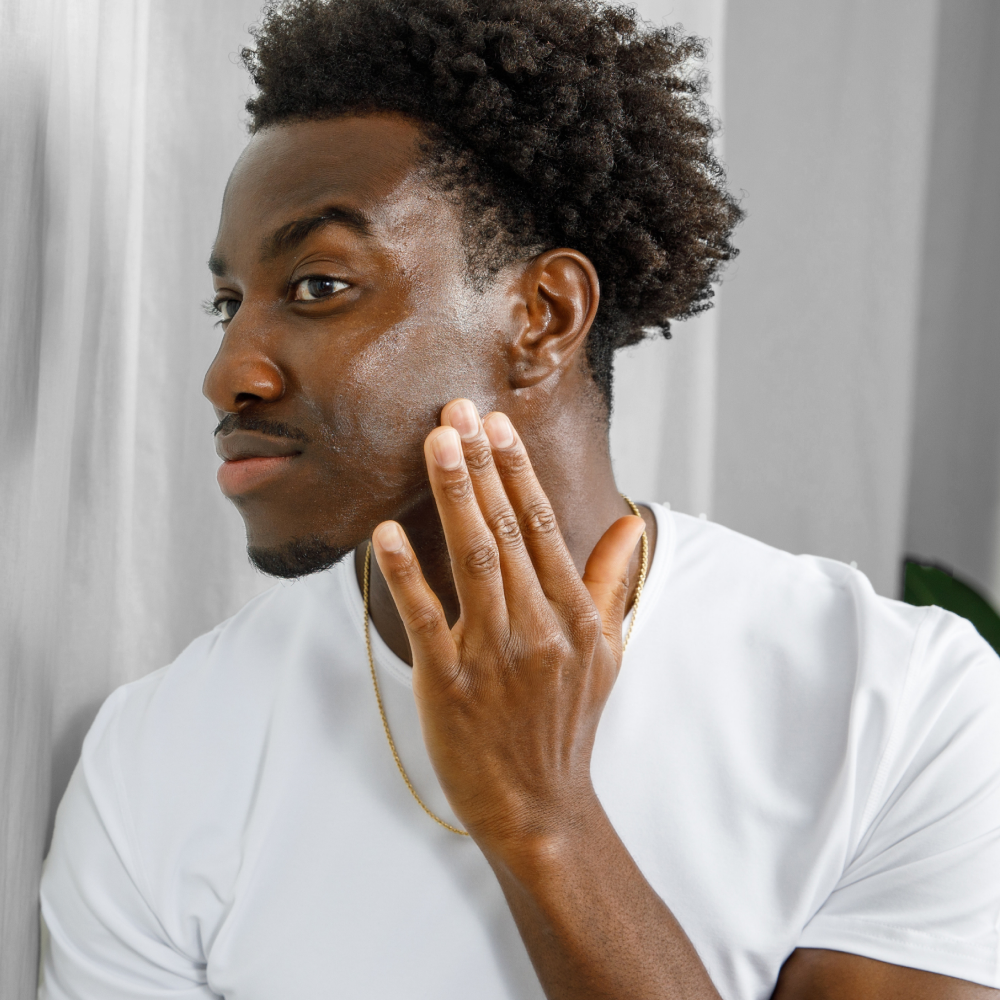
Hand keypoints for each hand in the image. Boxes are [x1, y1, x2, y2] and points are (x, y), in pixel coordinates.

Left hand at [371, 398, 644, 853]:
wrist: (541, 806)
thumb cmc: (569, 723)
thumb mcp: (606, 652)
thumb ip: (610, 582)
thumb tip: (629, 523)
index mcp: (575, 615)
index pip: (543, 526)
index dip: (517, 471)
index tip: (497, 425)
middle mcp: (539, 627)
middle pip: (506, 529)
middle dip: (481, 465)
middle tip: (456, 411)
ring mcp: (493, 656)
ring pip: (473, 559)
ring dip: (453, 496)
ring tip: (435, 444)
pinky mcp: (449, 685)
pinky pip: (423, 619)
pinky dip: (406, 573)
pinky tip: (386, 532)